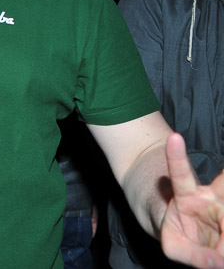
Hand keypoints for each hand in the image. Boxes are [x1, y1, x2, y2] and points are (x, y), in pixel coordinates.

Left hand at [161, 132, 223, 267]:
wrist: (196, 239)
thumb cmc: (182, 236)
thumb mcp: (174, 247)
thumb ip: (192, 255)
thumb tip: (221, 261)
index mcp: (187, 196)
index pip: (181, 175)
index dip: (177, 157)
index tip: (174, 138)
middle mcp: (212, 195)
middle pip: (222, 187)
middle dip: (223, 208)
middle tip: (219, 246)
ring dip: (223, 242)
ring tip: (218, 257)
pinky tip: (220, 254)